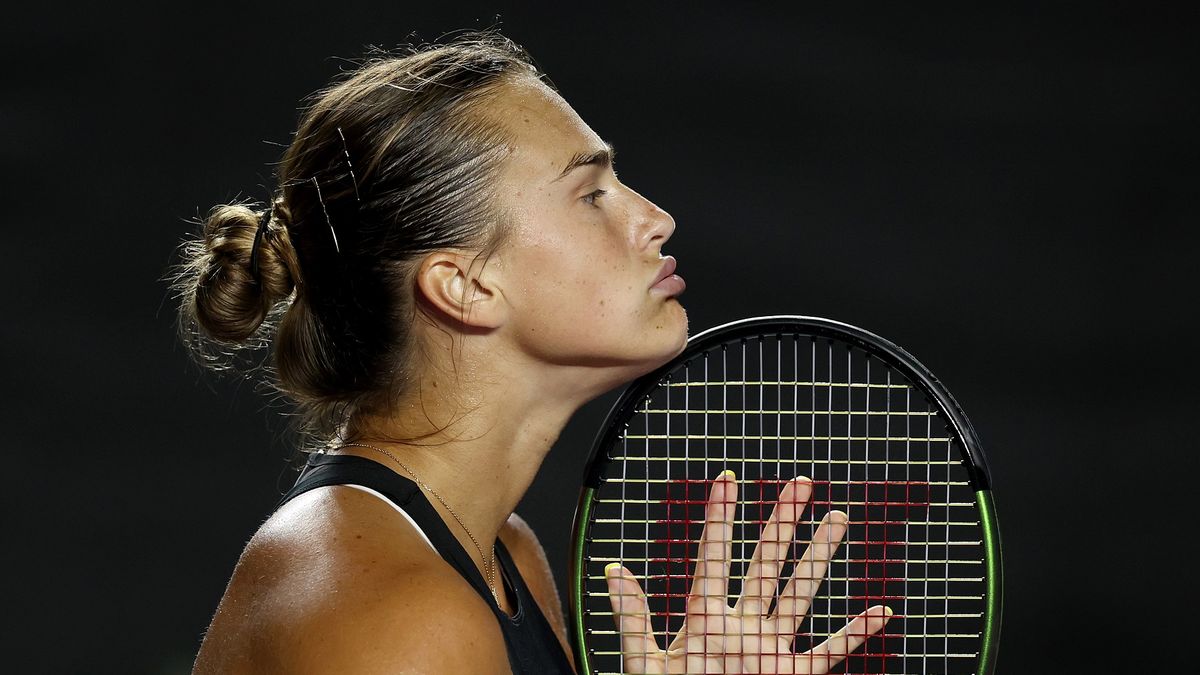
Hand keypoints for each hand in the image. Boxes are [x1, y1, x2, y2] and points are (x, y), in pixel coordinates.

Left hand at [604, 470, 891, 673]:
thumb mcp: (644, 663)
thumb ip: (632, 619)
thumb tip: (614, 570)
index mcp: (703, 618)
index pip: (713, 557)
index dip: (719, 517)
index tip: (727, 478)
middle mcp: (740, 625)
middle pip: (765, 563)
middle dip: (782, 522)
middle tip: (801, 482)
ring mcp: (769, 648)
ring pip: (800, 594)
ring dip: (819, 558)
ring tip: (837, 518)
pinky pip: (830, 652)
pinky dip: (855, 634)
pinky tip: (880, 610)